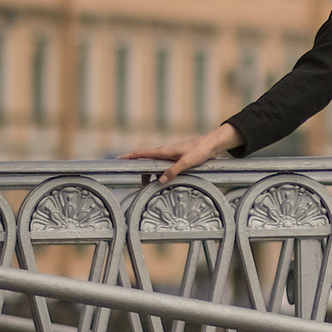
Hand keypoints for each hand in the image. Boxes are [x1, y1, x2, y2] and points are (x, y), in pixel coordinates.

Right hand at [118, 124, 241, 182]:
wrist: (212, 144)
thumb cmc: (200, 150)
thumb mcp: (187, 162)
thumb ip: (173, 171)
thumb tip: (160, 181)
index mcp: (164, 151)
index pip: (142, 153)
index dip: (130, 156)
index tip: (118, 160)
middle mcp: (165, 153)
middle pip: (146, 162)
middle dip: (139, 171)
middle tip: (134, 182)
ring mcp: (171, 156)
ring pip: (155, 166)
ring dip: (151, 175)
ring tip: (147, 187)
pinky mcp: (177, 160)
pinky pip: (164, 168)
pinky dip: (161, 175)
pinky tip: (162, 182)